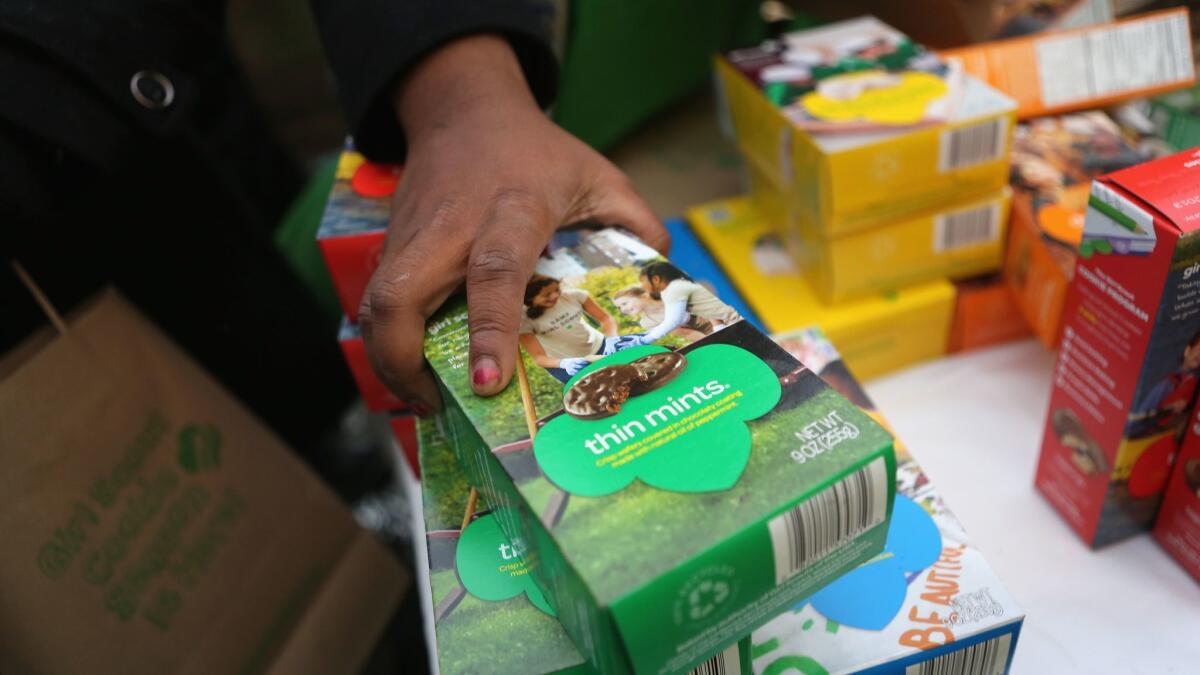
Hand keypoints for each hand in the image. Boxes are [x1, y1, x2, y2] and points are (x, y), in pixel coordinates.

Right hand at [357, 34, 667, 410]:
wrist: (464, 109)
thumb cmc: (537, 151)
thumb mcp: (597, 176)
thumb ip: (634, 223)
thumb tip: (666, 279)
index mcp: (513, 209)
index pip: (494, 272)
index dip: (489, 331)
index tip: (487, 383)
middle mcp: (452, 226)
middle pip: (399, 296)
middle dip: (403, 361)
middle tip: (436, 404)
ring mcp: (413, 235)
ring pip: (375, 304)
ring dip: (389, 360)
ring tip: (426, 398)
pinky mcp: (392, 243)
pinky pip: (377, 299)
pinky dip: (388, 340)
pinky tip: (416, 368)